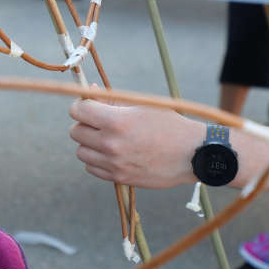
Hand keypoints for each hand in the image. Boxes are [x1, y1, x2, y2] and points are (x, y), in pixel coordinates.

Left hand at [69, 96, 199, 188]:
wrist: (192, 154)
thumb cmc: (169, 124)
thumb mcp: (142, 105)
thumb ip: (112, 101)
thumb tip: (91, 91)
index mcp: (117, 121)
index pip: (78, 110)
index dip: (81, 105)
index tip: (88, 105)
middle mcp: (111, 143)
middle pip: (75, 132)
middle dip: (84, 124)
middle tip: (99, 122)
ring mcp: (114, 163)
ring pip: (81, 152)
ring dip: (89, 144)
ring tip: (106, 139)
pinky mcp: (119, 177)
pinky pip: (91, 169)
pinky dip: (96, 161)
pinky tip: (111, 154)